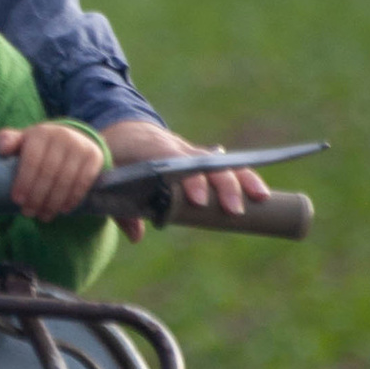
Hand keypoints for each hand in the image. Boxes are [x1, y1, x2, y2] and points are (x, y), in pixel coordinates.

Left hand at [0, 120, 106, 221]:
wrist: (73, 138)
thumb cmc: (39, 146)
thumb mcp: (23, 141)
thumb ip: (7, 141)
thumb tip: (2, 149)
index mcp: (40, 133)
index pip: (32, 160)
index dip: (24, 182)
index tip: (17, 200)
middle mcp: (62, 136)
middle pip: (49, 172)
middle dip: (37, 196)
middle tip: (29, 213)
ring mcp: (80, 146)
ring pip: (66, 179)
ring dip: (54, 202)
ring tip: (44, 216)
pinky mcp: (94, 156)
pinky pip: (83, 181)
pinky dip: (73, 198)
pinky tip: (63, 210)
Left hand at [99, 117, 269, 239]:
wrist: (127, 132)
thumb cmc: (115, 157)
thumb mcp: (108, 178)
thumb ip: (120, 209)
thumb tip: (137, 236)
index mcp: (152, 149)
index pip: (174, 161)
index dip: (189, 180)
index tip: (199, 201)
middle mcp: (177, 148)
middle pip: (206, 162)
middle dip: (223, 185)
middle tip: (234, 210)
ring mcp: (192, 152)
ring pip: (222, 162)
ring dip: (242, 179)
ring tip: (261, 199)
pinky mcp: (202, 159)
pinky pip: (226, 166)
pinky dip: (244, 177)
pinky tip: (260, 194)